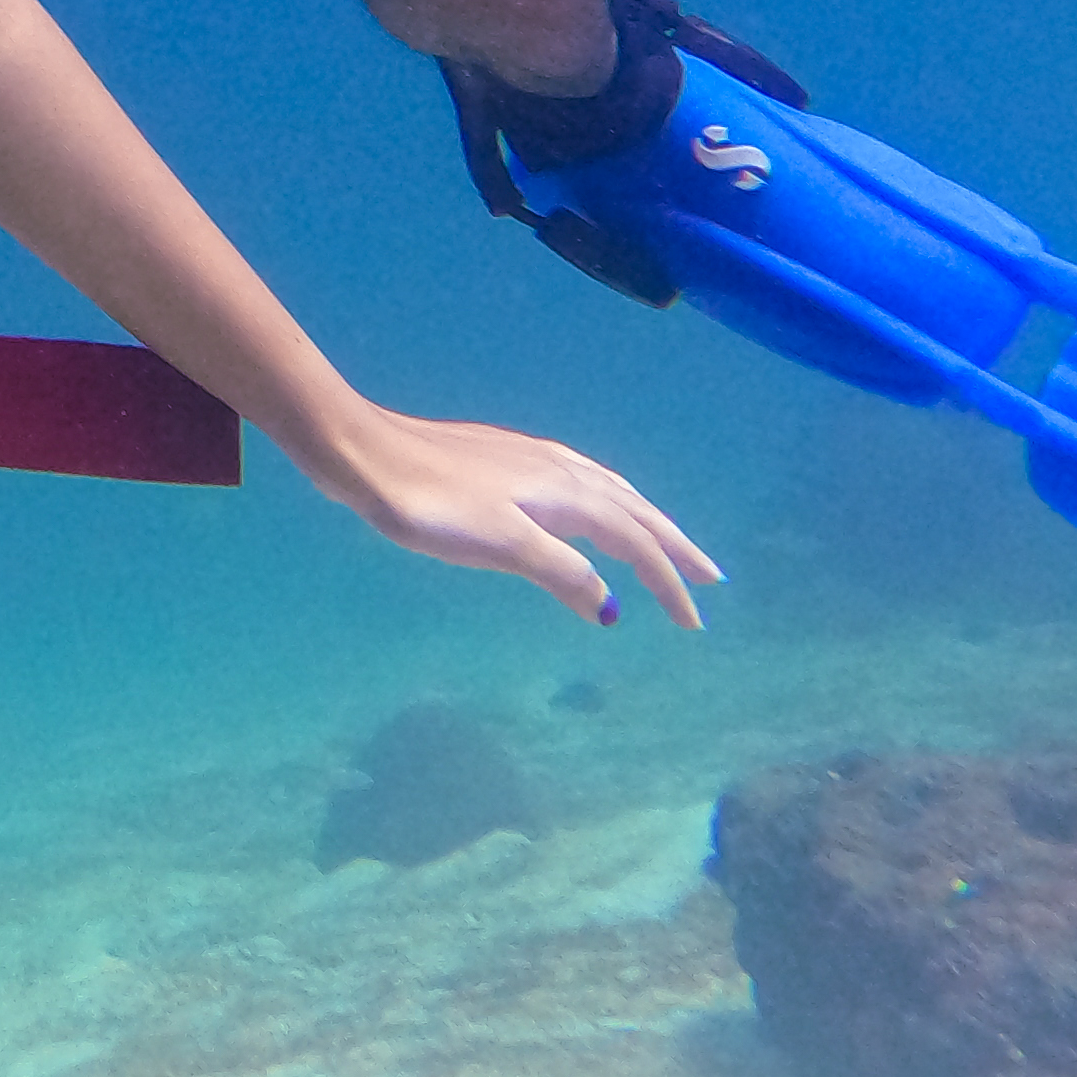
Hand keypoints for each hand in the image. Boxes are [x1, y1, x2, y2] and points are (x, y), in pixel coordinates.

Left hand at [290, 404, 717, 629]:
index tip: (695, 623)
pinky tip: (586, 508)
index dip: (668, 583)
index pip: (635, 543)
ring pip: (608, 491)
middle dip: (673, 546)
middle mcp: (559, 470)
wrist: (366, 453)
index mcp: (567, 492)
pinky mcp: (503, 459)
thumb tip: (612, 606)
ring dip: (643, 521)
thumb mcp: (503, 544)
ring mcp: (530, 460)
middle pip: (634, 511)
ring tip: (663, 543)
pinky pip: (579, 482)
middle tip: (710, 579)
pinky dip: (604, 503)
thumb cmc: (432, 505)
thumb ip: (562, 572)